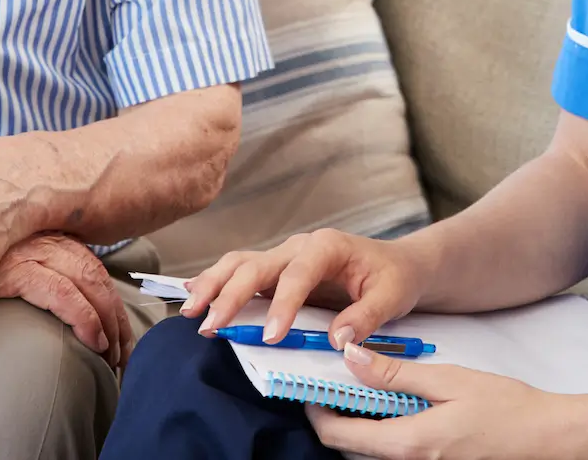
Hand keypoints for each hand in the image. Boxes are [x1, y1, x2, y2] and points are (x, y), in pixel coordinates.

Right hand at [0, 232, 131, 369]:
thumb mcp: (0, 260)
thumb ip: (29, 271)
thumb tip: (56, 302)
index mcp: (46, 234)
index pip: (93, 268)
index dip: (111, 303)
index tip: (121, 336)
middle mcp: (43, 237)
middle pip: (97, 276)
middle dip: (116, 317)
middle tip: (123, 354)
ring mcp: (29, 249)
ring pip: (88, 283)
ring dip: (107, 322)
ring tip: (111, 355)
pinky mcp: (12, 267)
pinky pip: (61, 293)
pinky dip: (84, 317)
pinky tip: (93, 340)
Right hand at [183, 228, 435, 347]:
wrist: (397, 265)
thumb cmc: (394, 277)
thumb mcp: (392, 296)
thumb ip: (366, 317)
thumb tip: (339, 341)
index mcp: (327, 246)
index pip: (297, 274)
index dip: (282, 305)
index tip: (270, 337)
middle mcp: (299, 246)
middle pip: (256, 264)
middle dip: (229, 294)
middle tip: (210, 324)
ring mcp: (284, 257)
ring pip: (239, 263)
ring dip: (212, 284)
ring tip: (190, 311)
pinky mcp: (276, 271)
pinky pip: (241, 270)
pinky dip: (215, 280)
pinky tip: (190, 293)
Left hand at [308, 345, 579, 458]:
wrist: (549, 440)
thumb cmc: (508, 409)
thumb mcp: (449, 380)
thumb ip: (396, 375)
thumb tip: (353, 358)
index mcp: (408, 444)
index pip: (338, 435)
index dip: (316, 412)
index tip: (311, 388)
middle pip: (351, 449)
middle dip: (337, 418)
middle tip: (339, 384)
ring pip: (373, 454)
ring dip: (364, 426)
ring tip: (372, 393)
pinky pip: (397, 456)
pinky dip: (388, 435)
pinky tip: (402, 411)